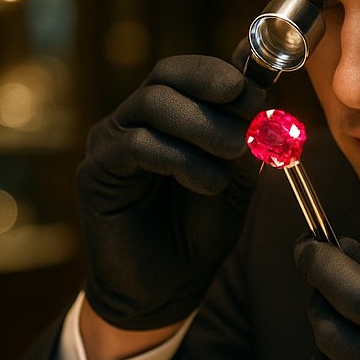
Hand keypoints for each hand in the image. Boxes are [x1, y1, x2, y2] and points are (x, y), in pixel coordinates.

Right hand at [77, 54, 266, 328]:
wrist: (166, 290)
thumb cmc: (198, 233)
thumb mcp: (235, 181)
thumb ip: (246, 140)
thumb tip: (262, 95)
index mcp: (168, 117)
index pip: (189, 72)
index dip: (224, 69)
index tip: (259, 82)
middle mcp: (134, 120)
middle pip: (167, 75)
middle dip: (213, 85)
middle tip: (249, 106)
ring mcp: (110, 142)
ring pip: (152, 104)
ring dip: (203, 124)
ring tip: (235, 152)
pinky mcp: (96, 172)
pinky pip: (135, 145)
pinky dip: (180, 158)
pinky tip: (208, 184)